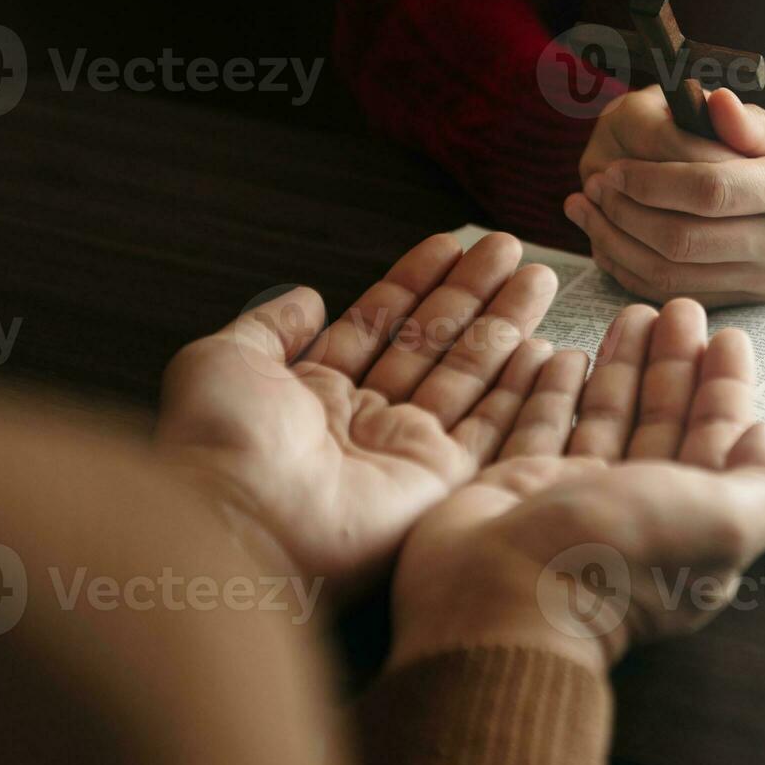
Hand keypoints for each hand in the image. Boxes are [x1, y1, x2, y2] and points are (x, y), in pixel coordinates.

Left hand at [156, 232, 594, 598]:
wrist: (241, 520)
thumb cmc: (221, 443)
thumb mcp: (223, 360)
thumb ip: (268, 326)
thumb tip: (306, 296)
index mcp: (317, 393)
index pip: (380, 324)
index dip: (415, 282)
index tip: (449, 245)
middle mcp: (367, 421)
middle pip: (434, 343)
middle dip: (473, 292)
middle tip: (509, 248)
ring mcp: (407, 451)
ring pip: (469, 375)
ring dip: (505, 324)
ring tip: (539, 276)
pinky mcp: (442, 482)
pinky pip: (492, 428)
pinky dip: (520, 390)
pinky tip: (543, 349)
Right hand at [387, 299, 764, 671]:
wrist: (503, 595)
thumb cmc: (620, 556)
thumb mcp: (725, 522)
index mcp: (692, 527)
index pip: (717, 444)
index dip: (725, 391)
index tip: (728, 338)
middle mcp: (637, 515)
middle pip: (662, 422)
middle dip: (675, 365)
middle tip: (679, 310)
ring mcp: (575, 502)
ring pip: (606, 418)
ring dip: (623, 366)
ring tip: (631, 314)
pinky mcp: (518, 490)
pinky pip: (542, 427)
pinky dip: (557, 390)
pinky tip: (565, 352)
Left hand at [567, 86, 764, 305]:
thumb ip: (750, 122)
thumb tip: (709, 99)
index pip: (711, 190)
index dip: (652, 180)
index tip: (615, 167)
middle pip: (685, 241)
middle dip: (626, 214)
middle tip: (594, 188)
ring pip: (674, 278)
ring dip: (619, 246)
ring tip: (587, 212)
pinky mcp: (754, 299)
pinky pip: (682, 295)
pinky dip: (636, 273)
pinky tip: (609, 243)